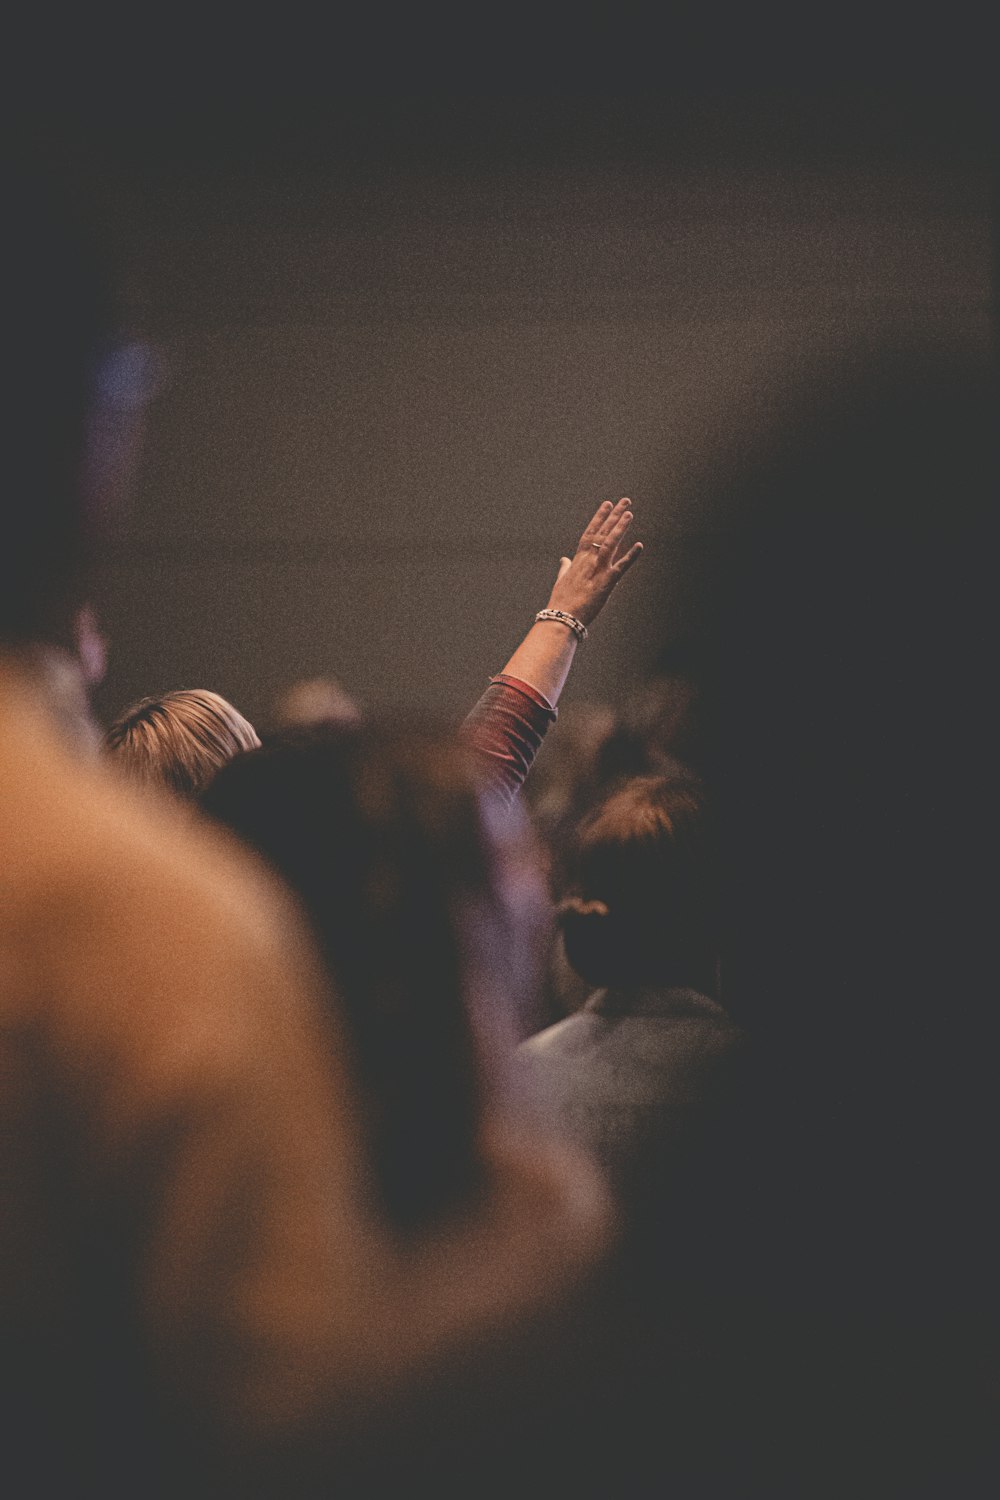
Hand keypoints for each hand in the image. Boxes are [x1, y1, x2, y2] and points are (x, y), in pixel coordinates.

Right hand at [545, 498, 642, 626]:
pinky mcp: (606, 583)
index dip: (599, 518)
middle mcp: (587, 561)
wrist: (562, 618)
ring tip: (629, 513)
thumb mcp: (561, 581)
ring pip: (609, 544)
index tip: (607, 504)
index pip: (589, 533)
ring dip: (620, 528)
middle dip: (613, 516)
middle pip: (602, 533)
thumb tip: (564, 559)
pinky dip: (631, 556)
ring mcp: (597, 571)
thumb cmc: (561, 602)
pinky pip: (621, 567)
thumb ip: (565, 568)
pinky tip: (640, 546)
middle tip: (625, 501)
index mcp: (578, 560)